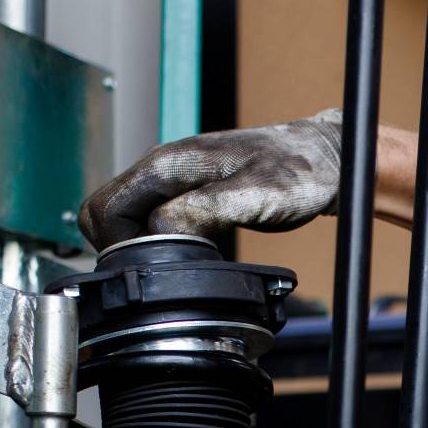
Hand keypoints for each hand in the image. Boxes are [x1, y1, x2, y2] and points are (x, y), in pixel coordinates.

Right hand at [79, 109, 341, 249]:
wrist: (324, 159)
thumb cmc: (299, 172)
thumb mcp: (256, 196)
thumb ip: (204, 210)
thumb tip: (160, 230)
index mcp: (169, 163)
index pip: (106, 206)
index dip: (118, 245)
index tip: (151, 265)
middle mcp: (162, 166)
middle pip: (103, 210)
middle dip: (117, 246)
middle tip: (159, 268)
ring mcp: (171, 178)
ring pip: (122, 215)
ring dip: (136, 244)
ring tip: (177, 261)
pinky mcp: (184, 191)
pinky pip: (147, 217)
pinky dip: (155, 240)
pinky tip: (188, 251)